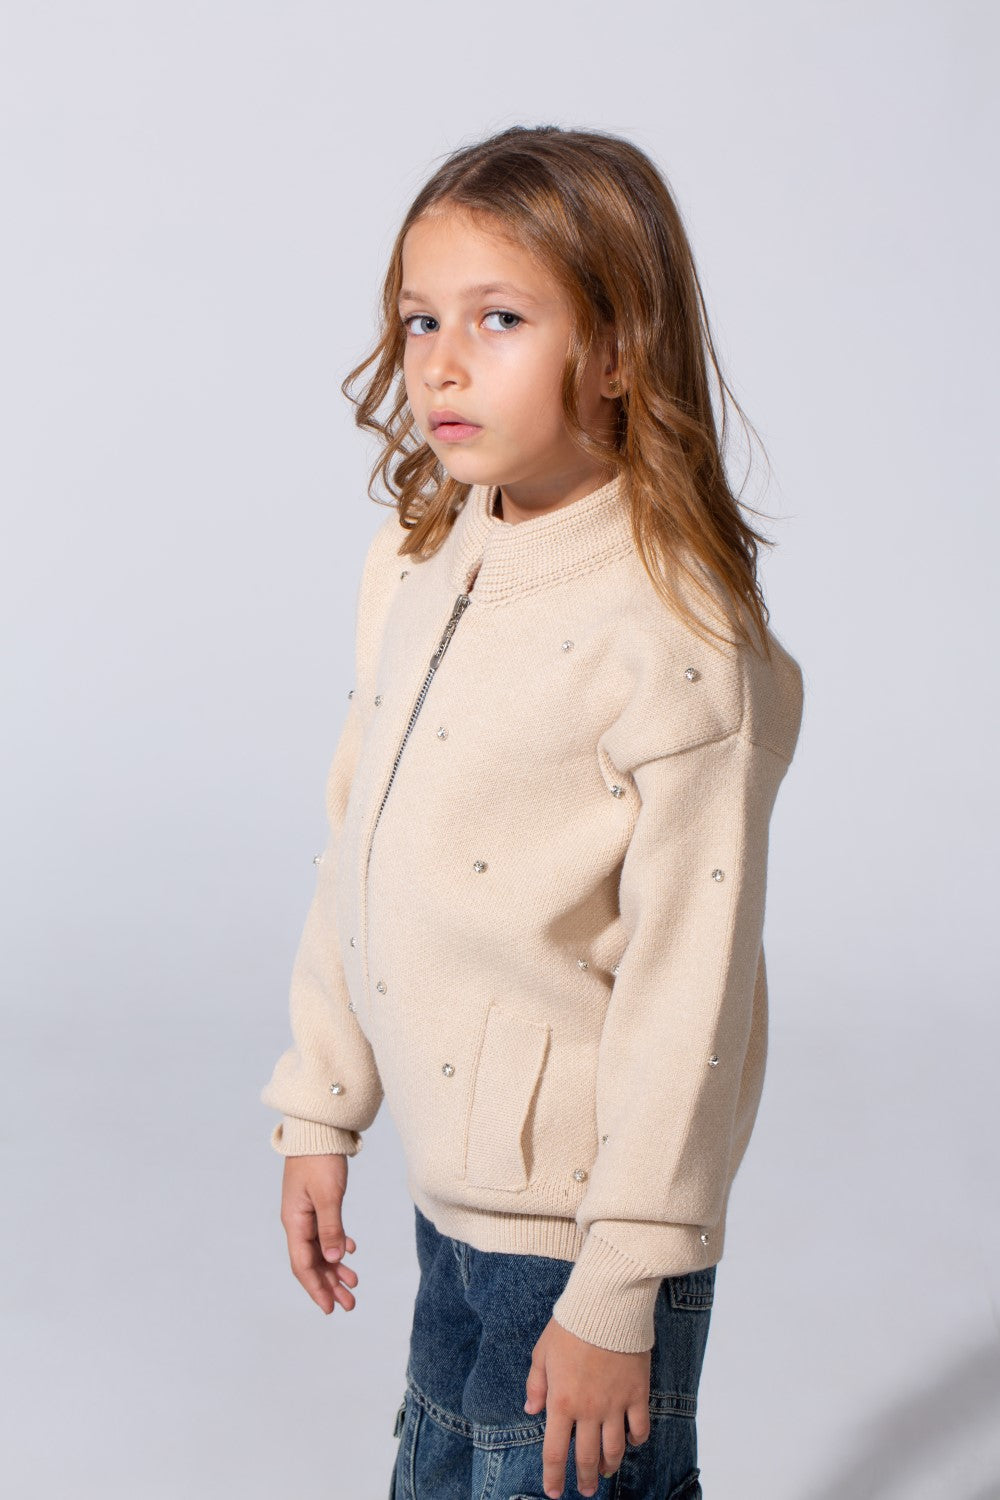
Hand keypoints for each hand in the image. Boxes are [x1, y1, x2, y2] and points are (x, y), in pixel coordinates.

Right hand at [279, 1153, 358, 1314]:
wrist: (317, 1128)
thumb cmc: (320, 1159)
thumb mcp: (328, 1195)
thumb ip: (331, 1228)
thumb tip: (334, 1261)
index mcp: (295, 1221)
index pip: (303, 1264)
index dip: (316, 1288)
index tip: (331, 1308)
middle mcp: (297, 1221)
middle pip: (311, 1261)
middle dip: (329, 1284)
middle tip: (349, 1304)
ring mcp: (305, 1212)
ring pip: (319, 1249)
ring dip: (335, 1268)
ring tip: (354, 1284)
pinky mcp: (315, 1203)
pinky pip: (324, 1232)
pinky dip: (337, 1244)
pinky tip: (350, 1250)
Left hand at [524, 1315, 650, 1497]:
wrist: (606, 1306)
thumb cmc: (570, 1326)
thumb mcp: (542, 1353)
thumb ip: (536, 1385)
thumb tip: (532, 1411)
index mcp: (562, 1402)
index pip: (556, 1453)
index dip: (554, 1477)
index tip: (554, 1492)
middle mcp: (589, 1410)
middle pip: (587, 1458)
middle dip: (585, 1479)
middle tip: (586, 1490)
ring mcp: (615, 1405)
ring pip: (615, 1449)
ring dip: (610, 1466)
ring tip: (606, 1473)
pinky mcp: (637, 1394)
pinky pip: (640, 1428)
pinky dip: (636, 1440)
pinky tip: (631, 1442)